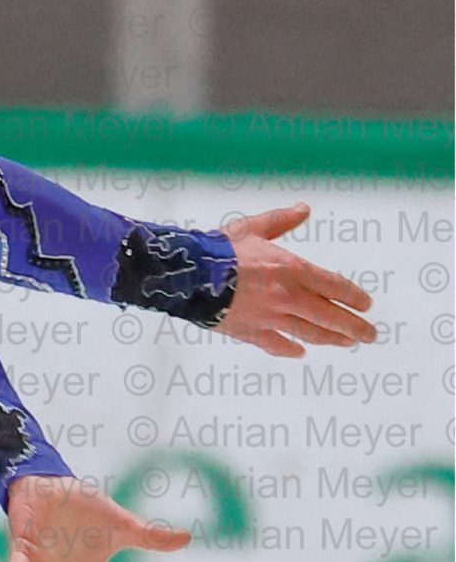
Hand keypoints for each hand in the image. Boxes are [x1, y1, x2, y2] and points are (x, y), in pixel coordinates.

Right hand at [214, 204, 375, 356]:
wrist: (191, 276)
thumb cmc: (221, 249)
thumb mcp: (254, 227)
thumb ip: (282, 220)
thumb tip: (304, 209)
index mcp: (293, 270)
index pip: (334, 286)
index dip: (353, 297)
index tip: (366, 305)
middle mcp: (288, 297)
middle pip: (330, 316)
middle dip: (354, 327)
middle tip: (370, 335)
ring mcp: (271, 318)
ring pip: (309, 333)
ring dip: (331, 339)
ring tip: (347, 344)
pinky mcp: (251, 333)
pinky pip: (277, 344)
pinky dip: (290, 349)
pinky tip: (300, 352)